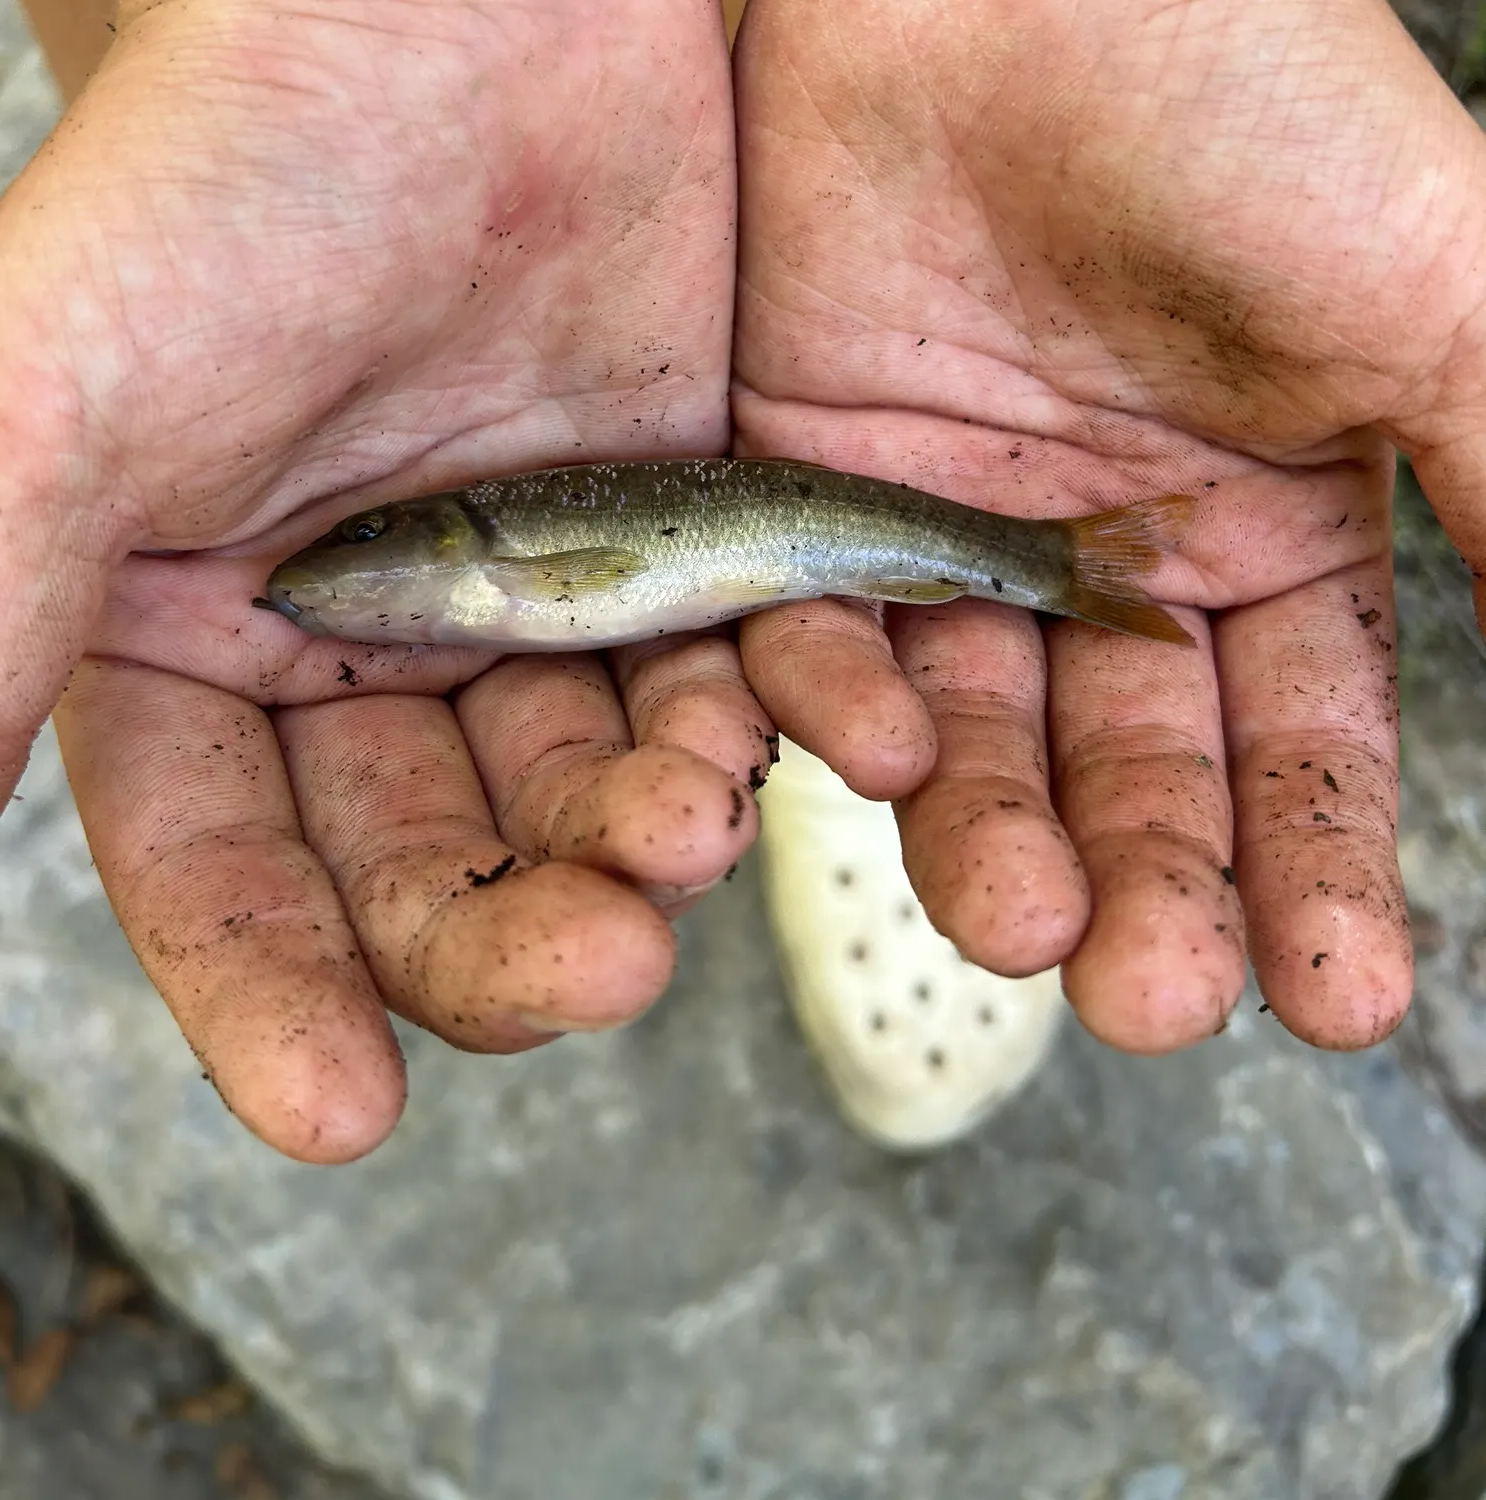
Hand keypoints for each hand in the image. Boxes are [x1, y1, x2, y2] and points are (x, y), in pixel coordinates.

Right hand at [0, 0, 760, 1160]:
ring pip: (590, 790)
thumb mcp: (60, 395)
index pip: (225, 875)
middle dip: (505, 934)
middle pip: (434, 860)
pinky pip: (721, 676)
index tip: (334, 1114)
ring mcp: (528, 607)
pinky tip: (787, 740)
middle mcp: (365, 655)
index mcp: (198, 649)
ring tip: (688, 845)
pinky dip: (761, 721)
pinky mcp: (667, 547)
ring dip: (645, 845)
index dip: (272, 999)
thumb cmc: (233, 163)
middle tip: (595, 972)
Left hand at [731, 0, 1485, 1051]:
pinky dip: (850, 705)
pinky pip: (828, 638)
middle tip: (1150, 996)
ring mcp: (958, 545)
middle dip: (1151, 888)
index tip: (1340, 999)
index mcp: (1270, 536)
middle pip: (1131, 775)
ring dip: (997, 840)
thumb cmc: (1230, 87)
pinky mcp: (819, 507)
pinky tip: (888, 764)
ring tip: (1020, 929)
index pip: (1303, 747)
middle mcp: (1112, 568)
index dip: (1320, 873)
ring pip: (977, 737)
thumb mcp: (1429, 286)